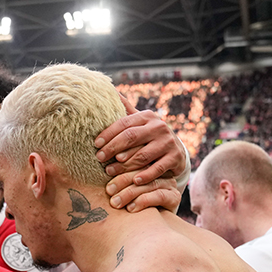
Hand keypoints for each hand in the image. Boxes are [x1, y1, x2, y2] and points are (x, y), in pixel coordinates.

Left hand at [95, 94, 186, 211]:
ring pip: (142, 155)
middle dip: (112, 148)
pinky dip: (144, 175)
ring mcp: (168, 142)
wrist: (176, 151)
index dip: (108, 133)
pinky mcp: (175, 158)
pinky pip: (157, 168)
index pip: (124, 123)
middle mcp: (159, 127)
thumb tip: (110, 90)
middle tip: (99, 158)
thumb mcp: (139, 122)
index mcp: (147, 116)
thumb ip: (126, 109)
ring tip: (109, 172)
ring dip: (124, 165)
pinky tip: (133, 181)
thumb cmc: (149, 137)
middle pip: (131, 137)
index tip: (96, 144)